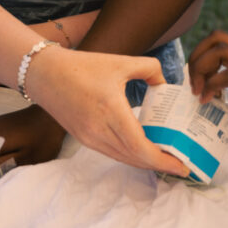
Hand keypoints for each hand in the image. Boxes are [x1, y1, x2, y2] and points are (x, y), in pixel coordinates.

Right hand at [25, 47, 189, 176]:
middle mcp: (99, 130)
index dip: (162, 160)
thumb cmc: (83, 66)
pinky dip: (130, 155)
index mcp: (111, 110)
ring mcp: (89, 137)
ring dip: (144, 161)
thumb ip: (149, 69)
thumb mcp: (121, 62)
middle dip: (159, 164)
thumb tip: (164, 85)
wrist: (45, 73)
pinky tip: (141, 149)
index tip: (182, 165)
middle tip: (181, 164)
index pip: (140, 147)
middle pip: (135, 158)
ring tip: (165, 158)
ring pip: (123, 158)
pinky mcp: (83, 138)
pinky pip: (112, 152)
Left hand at [187, 30, 227, 155]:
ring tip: (199, 93)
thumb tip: (210, 100)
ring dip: (201, 69)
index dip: (200, 55)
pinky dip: (213, 86)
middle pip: (217, 38)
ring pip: (222, 51)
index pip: (220, 40)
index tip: (195, 81)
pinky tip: (209, 101)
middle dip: (196, 58)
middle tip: (193, 84)